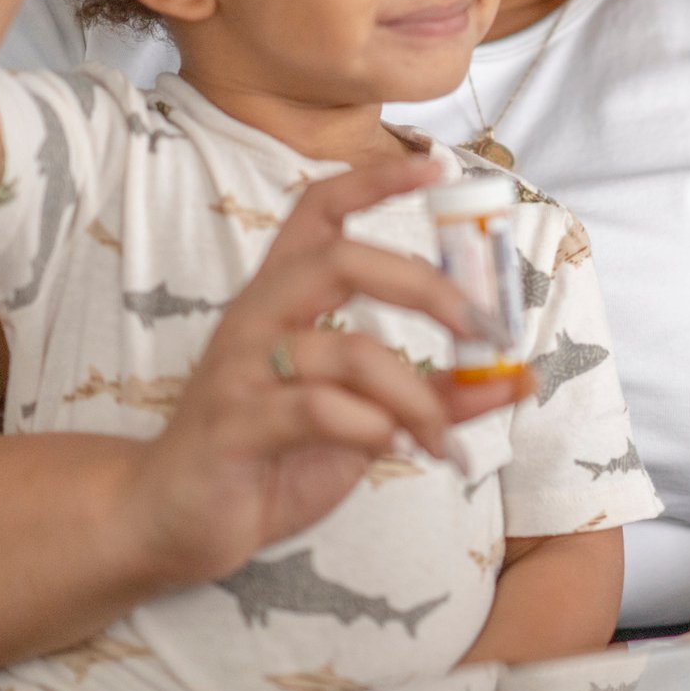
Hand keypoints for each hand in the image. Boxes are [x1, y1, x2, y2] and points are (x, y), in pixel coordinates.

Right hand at [119, 154, 529, 586]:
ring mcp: (241, 368)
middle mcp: (258, 316)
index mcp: (283, 297)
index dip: (377, 181)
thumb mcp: (365, 419)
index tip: (440, 169)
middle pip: (341, 259)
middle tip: (480, 329)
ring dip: (415, 397)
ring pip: (346, 349)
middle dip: (424, 287)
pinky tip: (390, 451)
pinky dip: (372, 429)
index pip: (319, 208)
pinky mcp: (234, 424)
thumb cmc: (270, 456)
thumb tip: (518, 379)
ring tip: (440, 440)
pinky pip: (319, 409)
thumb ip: (434, 395)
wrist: (171, 520)